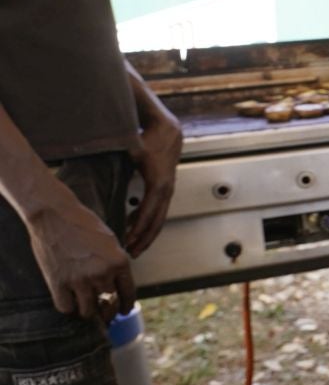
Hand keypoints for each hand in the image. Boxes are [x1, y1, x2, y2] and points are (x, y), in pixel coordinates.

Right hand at [25, 190, 134, 319]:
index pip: (128, 293)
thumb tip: (116, 282)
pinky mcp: (58, 282)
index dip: (126, 305)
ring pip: (88, 310)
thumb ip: (115, 262)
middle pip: (109, 304)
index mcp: (119, 262)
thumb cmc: (82, 223)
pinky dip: (68, 307)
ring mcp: (79, 280)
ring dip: (89, 312)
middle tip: (105, 312)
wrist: (54, 215)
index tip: (124, 310)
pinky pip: (66, 307)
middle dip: (109, 310)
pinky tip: (70, 302)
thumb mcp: (110, 241)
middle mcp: (102, 274)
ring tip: (88, 309)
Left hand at [124, 106, 181, 257]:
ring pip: (159, 218)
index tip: (128, 241)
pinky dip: (147, 222)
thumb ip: (120, 158)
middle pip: (157, 221)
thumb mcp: (132, 147)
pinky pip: (157, 210)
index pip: (149, 212)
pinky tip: (134, 228)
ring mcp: (168, 190)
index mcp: (158, 183)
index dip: (138, 228)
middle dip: (145, 239)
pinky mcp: (164, 189)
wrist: (168, 131)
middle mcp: (166, 190)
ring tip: (135, 248)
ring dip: (148, 234)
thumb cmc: (149, 138)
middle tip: (132, 254)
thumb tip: (103, 160)